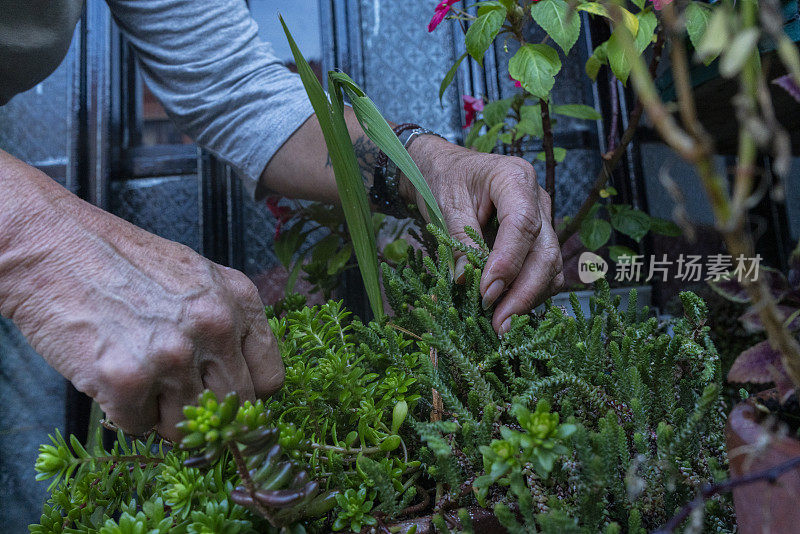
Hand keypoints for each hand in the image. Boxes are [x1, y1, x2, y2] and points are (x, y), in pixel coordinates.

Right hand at [0, 154, 283, 440]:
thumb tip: (242, 383)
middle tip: (175, 395)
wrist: (54, 246)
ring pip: (189, 426)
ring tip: (141, 379)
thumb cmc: (123, 262)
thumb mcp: (198, 277)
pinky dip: (124, 413)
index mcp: (239, 300)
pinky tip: (112, 378)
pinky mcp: (126, 379)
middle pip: (236, 409)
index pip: (270, 380)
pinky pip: (140, 427)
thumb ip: (228, 323)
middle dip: (207, 411)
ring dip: (164, 415)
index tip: (223, 395)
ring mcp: (172, 354)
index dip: (246, 394)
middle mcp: (215, 327)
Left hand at [404, 136, 563, 332]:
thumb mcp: (445, 204)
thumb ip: (458, 240)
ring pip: (551, 266)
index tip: (487, 294)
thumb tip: (466, 281)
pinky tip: (508, 312)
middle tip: (499, 325)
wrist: (447, 169)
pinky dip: (529, 293)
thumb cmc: (445, 180)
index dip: (508, 263)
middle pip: (545, 252)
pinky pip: (544, 271)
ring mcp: (543, 219)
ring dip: (529, 298)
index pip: (522, 225)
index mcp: (514, 178)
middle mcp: (537, 199)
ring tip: (502, 325)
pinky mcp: (539, 239)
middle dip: (524, 292)